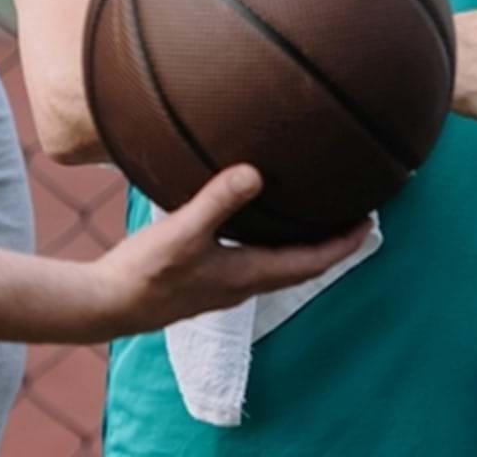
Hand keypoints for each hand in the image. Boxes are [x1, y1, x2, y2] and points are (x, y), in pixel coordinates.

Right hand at [86, 165, 371, 338]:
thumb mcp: (182, 232)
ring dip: (303, 242)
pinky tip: (261, 219)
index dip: (344, 244)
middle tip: (355, 215)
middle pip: (301, 264)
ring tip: (318, 213)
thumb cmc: (143, 273)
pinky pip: (255, 258)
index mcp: (247, 274)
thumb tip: (254, 172)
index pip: (311, 262)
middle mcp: (242, 283)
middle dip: (331, 242)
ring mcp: (224, 283)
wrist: (105, 304)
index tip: (371, 223)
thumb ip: (217, 201)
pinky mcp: (206, 277)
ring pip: (279, 263)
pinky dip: (273, 240)